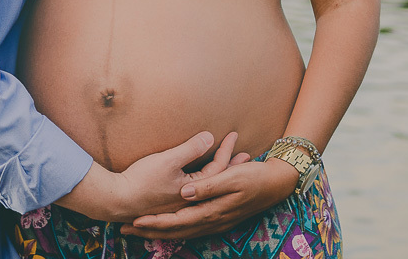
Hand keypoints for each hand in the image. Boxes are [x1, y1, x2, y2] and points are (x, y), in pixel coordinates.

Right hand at [117, 131, 247, 219]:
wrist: (116, 200)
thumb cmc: (141, 180)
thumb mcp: (168, 160)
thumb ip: (191, 149)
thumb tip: (210, 137)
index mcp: (194, 190)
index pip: (217, 168)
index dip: (227, 150)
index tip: (235, 134)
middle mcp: (190, 200)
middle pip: (217, 182)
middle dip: (231, 167)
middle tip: (245, 155)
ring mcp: (181, 205)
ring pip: (207, 190)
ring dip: (220, 177)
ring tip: (230, 167)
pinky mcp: (170, 206)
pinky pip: (195, 197)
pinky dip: (205, 190)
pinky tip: (204, 185)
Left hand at [121, 157, 297, 240]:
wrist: (279, 183)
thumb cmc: (257, 177)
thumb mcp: (233, 177)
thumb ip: (209, 185)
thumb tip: (186, 192)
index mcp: (214, 211)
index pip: (178, 220)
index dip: (156, 222)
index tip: (135, 220)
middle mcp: (214, 221)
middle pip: (177, 230)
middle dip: (152, 230)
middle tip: (127, 229)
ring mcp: (218, 222)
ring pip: (184, 231)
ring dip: (162, 231)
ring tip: (141, 229)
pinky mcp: (220, 218)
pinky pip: (193, 228)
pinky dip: (177, 229)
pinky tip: (170, 226)